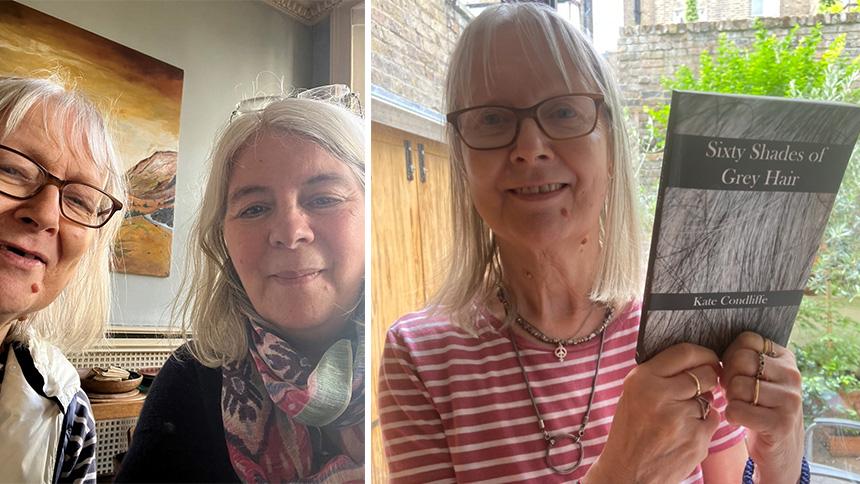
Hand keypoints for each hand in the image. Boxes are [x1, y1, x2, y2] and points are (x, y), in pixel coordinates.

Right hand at [586, 343, 721, 482]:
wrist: (628, 473)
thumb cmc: (630, 431)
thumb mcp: (632, 394)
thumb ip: (660, 375)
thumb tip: (698, 361)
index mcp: (641, 379)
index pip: (685, 352)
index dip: (704, 354)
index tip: (709, 359)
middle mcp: (660, 395)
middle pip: (704, 374)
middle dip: (708, 379)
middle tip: (700, 387)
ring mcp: (680, 419)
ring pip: (709, 399)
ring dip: (702, 405)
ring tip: (680, 418)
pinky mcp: (696, 439)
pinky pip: (712, 421)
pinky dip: (703, 424)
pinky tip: (684, 433)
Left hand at [722, 332, 803, 483]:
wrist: (781, 451)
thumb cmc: (761, 407)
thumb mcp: (760, 378)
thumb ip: (745, 360)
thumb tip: (712, 351)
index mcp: (786, 358)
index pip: (747, 340)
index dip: (731, 356)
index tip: (735, 373)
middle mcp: (792, 375)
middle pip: (740, 360)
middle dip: (728, 378)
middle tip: (735, 393)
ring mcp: (789, 399)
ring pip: (737, 385)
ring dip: (731, 399)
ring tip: (742, 407)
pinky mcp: (781, 423)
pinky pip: (737, 410)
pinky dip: (731, 416)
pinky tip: (742, 420)